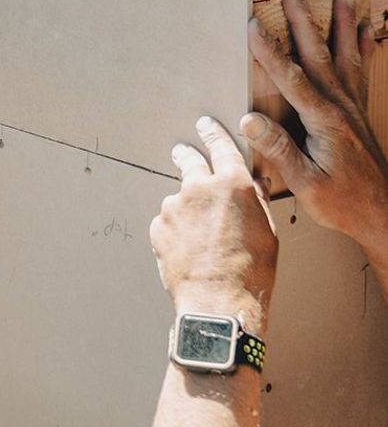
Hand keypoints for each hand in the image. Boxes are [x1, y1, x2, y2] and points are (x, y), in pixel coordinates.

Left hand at [150, 117, 276, 331]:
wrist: (219, 301)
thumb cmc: (252, 272)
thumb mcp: (267, 233)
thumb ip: (254, 201)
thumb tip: (252, 184)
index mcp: (232, 185)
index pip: (221, 147)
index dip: (214, 134)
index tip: (206, 124)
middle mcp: (199, 188)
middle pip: (188, 161)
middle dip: (186, 156)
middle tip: (183, 153)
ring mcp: (174, 206)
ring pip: (180, 200)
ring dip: (187, 210)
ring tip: (202, 240)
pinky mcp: (158, 225)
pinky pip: (168, 222)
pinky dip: (176, 231)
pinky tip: (190, 251)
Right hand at [243, 0, 387, 262]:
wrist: (385, 216)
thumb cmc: (343, 203)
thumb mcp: (307, 185)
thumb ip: (280, 151)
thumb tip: (248, 120)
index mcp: (325, 122)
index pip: (293, 79)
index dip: (271, 52)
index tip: (252, 25)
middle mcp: (341, 107)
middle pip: (320, 54)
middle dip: (304, 19)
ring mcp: (352, 107)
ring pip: (346, 55)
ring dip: (344, 22)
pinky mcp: (358, 112)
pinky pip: (362, 71)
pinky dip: (364, 48)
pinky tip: (366, 30)